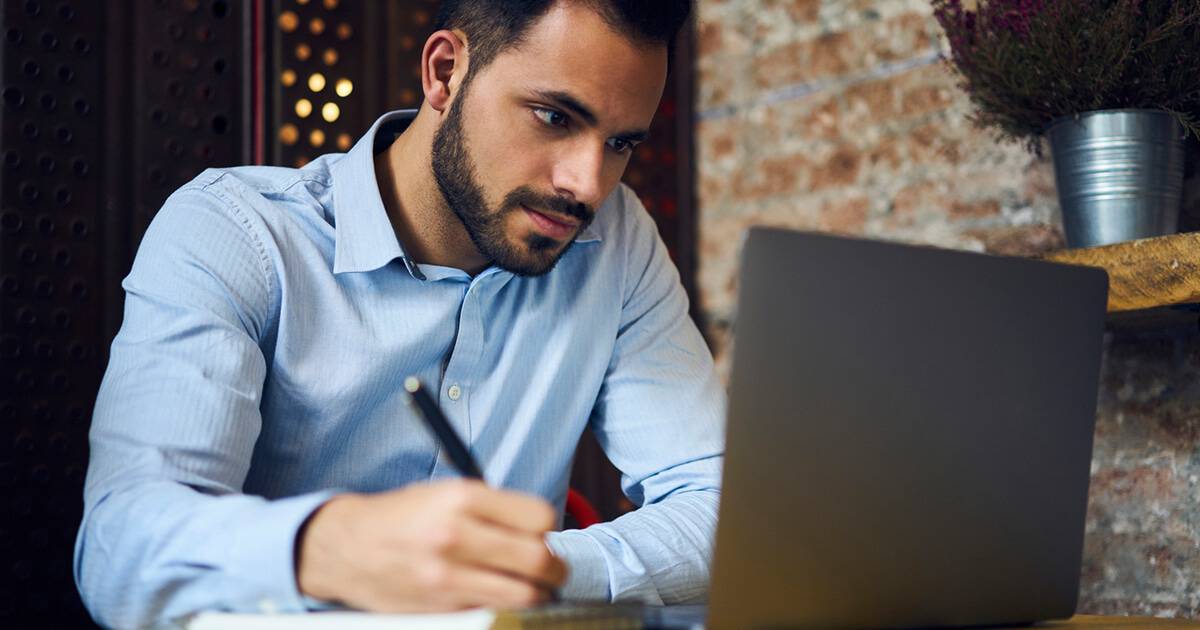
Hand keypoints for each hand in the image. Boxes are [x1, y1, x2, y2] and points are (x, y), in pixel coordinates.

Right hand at [295, 479, 567, 611]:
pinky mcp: (441, 606)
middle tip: (554, 569)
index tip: (541, 534)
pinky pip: (494, 610)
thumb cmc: (402, 518)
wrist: (347, 548)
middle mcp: (456, 534)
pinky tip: (495, 595)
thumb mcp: (445, 493)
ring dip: (536, 593)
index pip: (538, 517)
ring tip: (531, 587)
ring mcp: (448, 575)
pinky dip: (503, 606)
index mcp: (462, 498)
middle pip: (539, 559)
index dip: (546, 528)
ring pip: (524, 594)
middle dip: (555, 568)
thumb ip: (492, 508)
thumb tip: (541, 530)